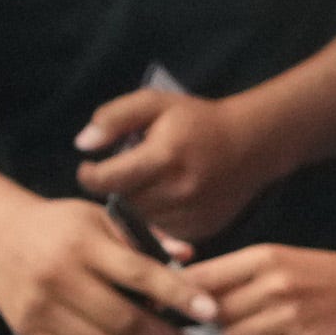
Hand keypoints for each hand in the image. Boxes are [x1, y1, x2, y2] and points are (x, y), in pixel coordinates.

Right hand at [0, 186, 207, 334]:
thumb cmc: (56, 225)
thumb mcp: (97, 216)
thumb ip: (143, 236)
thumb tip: (189, 257)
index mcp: (83, 243)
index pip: (139, 273)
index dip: (178, 296)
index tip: (210, 312)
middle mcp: (60, 278)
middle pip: (125, 322)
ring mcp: (42, 310)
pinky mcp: (29, 334)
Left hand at [73, 77, 253, 242]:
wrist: (253, 144)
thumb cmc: (198, 121)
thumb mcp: (155, 104)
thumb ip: (113, 118)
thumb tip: (83, 144)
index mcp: (164, 156)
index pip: (108, 179)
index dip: (89, 176)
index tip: (88, 168)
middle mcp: (179, 190)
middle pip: (123, 201)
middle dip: (117, 186)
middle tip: (126, 170)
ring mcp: (192, 214)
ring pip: (141, 219)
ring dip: (136, 203)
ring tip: (150, 181)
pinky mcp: (201, 230)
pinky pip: (162, 230)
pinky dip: (157, 216)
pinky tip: (168, 196)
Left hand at [187, 242, 335, 334]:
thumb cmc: (322, 273)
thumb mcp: (278, 260)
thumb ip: (235, 274)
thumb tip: (188, 292)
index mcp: (263, 257)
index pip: (201, 278)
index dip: (180, 294)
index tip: (173, 304)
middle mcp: (273, 285)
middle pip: (214, 315)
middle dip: (213, 323)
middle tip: (222, 324)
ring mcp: (289, 316)